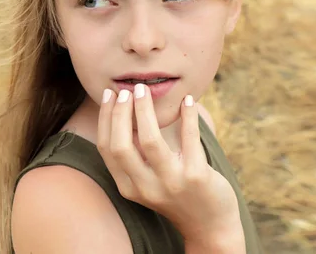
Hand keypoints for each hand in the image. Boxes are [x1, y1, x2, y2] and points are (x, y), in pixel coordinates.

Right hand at [97, 84, 243, 244]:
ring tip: (145, 90)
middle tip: (128, 90)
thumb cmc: (175, 194)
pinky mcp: (197, 177)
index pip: (107, 148)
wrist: (209, 225)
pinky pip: (189, 139)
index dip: (105, 119)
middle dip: (120, 113)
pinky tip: (188, 100)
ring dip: (145, 110)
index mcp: (128, 187)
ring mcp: (171, 183)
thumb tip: (124, 112)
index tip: (110, 95)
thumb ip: (134, 157)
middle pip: (121, 145)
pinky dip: (188, 116)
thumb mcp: (146, 181)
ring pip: (150, 141)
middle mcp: (145, 187)